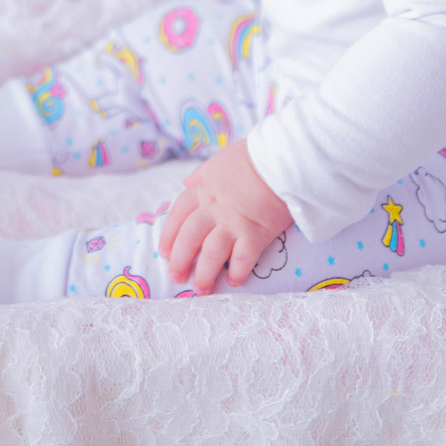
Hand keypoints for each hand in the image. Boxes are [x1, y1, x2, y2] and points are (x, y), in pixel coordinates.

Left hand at [158, 140, 291, 294]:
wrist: (281, 160)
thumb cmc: (254, 156)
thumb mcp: (221, 159)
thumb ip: (203, 173)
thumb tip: (187, 181)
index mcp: (204, 191)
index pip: (178, 215)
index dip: (168, 235)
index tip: (164, 252)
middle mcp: (214, 210)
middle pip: (188, 239)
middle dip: (179, 261)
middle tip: (176, 277)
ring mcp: (234, 224)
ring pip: (210, 254)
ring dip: (204, 274)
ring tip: (201, 289)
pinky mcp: (255, 234)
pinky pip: (243, 259)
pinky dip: (238, 272)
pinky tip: (234, 281)